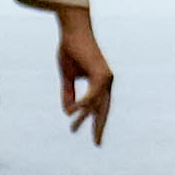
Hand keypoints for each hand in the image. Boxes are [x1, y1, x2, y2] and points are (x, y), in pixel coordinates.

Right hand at [54, 8, 116, 142]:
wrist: (73, 30)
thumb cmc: (71, 50)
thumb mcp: (67, 76)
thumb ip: (69, 94)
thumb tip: (69, 112)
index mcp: (101, 81)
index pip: (100, 106)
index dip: (96, 120)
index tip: (94, 136)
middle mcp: (106, 80)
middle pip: (104, 109)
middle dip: (99, 126)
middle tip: (97, 144)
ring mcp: (105, 77)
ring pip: (96, 103)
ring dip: (83, 117)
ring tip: (73, 129)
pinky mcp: (99, 73)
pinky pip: (91, 94)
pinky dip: (82, 104)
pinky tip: (73, 113)